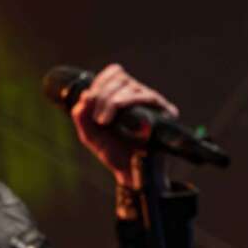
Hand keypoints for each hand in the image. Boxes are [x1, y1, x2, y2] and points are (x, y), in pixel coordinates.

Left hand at [70, 63, 178, 187]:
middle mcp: (143, 95)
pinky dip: (125, 103)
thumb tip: (86, 94)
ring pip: (131, 86)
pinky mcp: (165, 112)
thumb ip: (81, 115)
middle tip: (97, 119)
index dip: (101, 81)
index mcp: (127, 95)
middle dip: (102, 95)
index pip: (116, 73)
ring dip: (110, 101)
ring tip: (103, 122)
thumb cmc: (114, 153)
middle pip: (121, 77)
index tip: (89, 101)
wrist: (131, 174)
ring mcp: (155, 103)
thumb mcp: (90, 133)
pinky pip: (146, 97)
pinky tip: (113, 120)